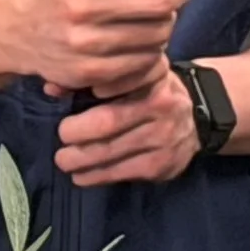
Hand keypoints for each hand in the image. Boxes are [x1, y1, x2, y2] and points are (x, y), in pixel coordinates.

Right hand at [8, 0, 192, 97]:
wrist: (14, 26)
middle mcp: (77, 9)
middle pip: (158, 2)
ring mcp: (83, 45)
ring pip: (157, 33)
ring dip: (166, 19)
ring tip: (156, 9)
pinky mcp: (89, 72)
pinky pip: (143, 61)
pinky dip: (151, 46)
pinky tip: (142, 33)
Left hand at [56, 64, 199, 186]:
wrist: (197, 117)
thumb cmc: (151, 91)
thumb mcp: (133, 74)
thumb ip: (93, 77)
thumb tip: (51, 87)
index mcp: (152, 77)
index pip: (118, 80)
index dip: (90, 88)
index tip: (66, 94)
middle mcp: (161, 105)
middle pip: (109, 121)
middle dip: (77, 132)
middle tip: (60, 136)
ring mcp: (164, 138)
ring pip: (112, 151)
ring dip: (81, 159)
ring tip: (62, 160)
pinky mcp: (163, 165)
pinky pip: (122, 173)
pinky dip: (96, 176)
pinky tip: (81, 176)